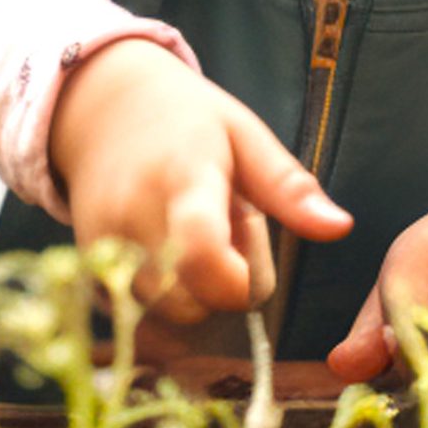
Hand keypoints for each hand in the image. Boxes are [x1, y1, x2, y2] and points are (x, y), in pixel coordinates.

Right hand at [50, 38, 352, 319]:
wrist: (102, 111)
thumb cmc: (187, 122)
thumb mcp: (245, 136)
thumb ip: (288, 187)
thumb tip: (341, 228)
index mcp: (182, 177)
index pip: (202, 250)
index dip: (235, 279)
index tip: (245, 266)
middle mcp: (131, 215)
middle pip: (191, 302)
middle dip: (221, 288)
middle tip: (223, 237)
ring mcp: (101, 245)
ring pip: (165, 315)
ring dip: (191, 295)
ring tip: (191, 240)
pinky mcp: (85, 268)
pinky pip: (136, 314)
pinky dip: (159, 299)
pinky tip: (163, 254)